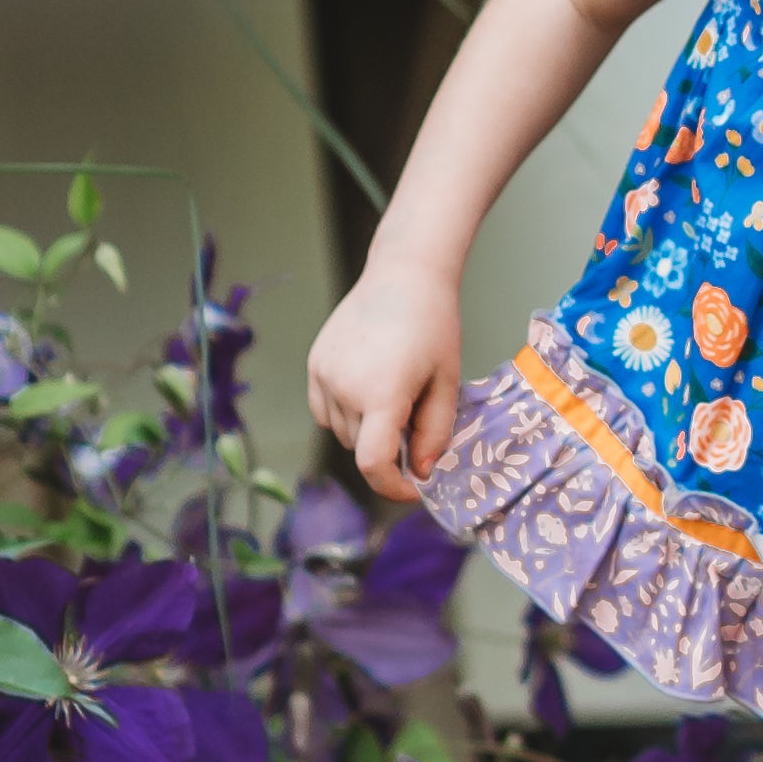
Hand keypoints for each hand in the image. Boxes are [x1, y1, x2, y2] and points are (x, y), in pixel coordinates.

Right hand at [305, 260, 465, 498]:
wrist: (404, 274)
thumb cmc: (434, 325)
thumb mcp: (447, 382)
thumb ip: (435, 432)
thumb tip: (422, 471)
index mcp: (382, 393)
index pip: (374, 464)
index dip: (393, 487)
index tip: (413, 487)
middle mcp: (345, 387)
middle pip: (361, 447)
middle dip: (389, 447)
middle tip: (416, 417)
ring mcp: (324, 374)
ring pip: (342, 431)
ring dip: (366, 429)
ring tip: (395, 392)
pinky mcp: (315, 363)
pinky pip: (325, 410)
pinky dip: (345, 413)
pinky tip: (368, 386)